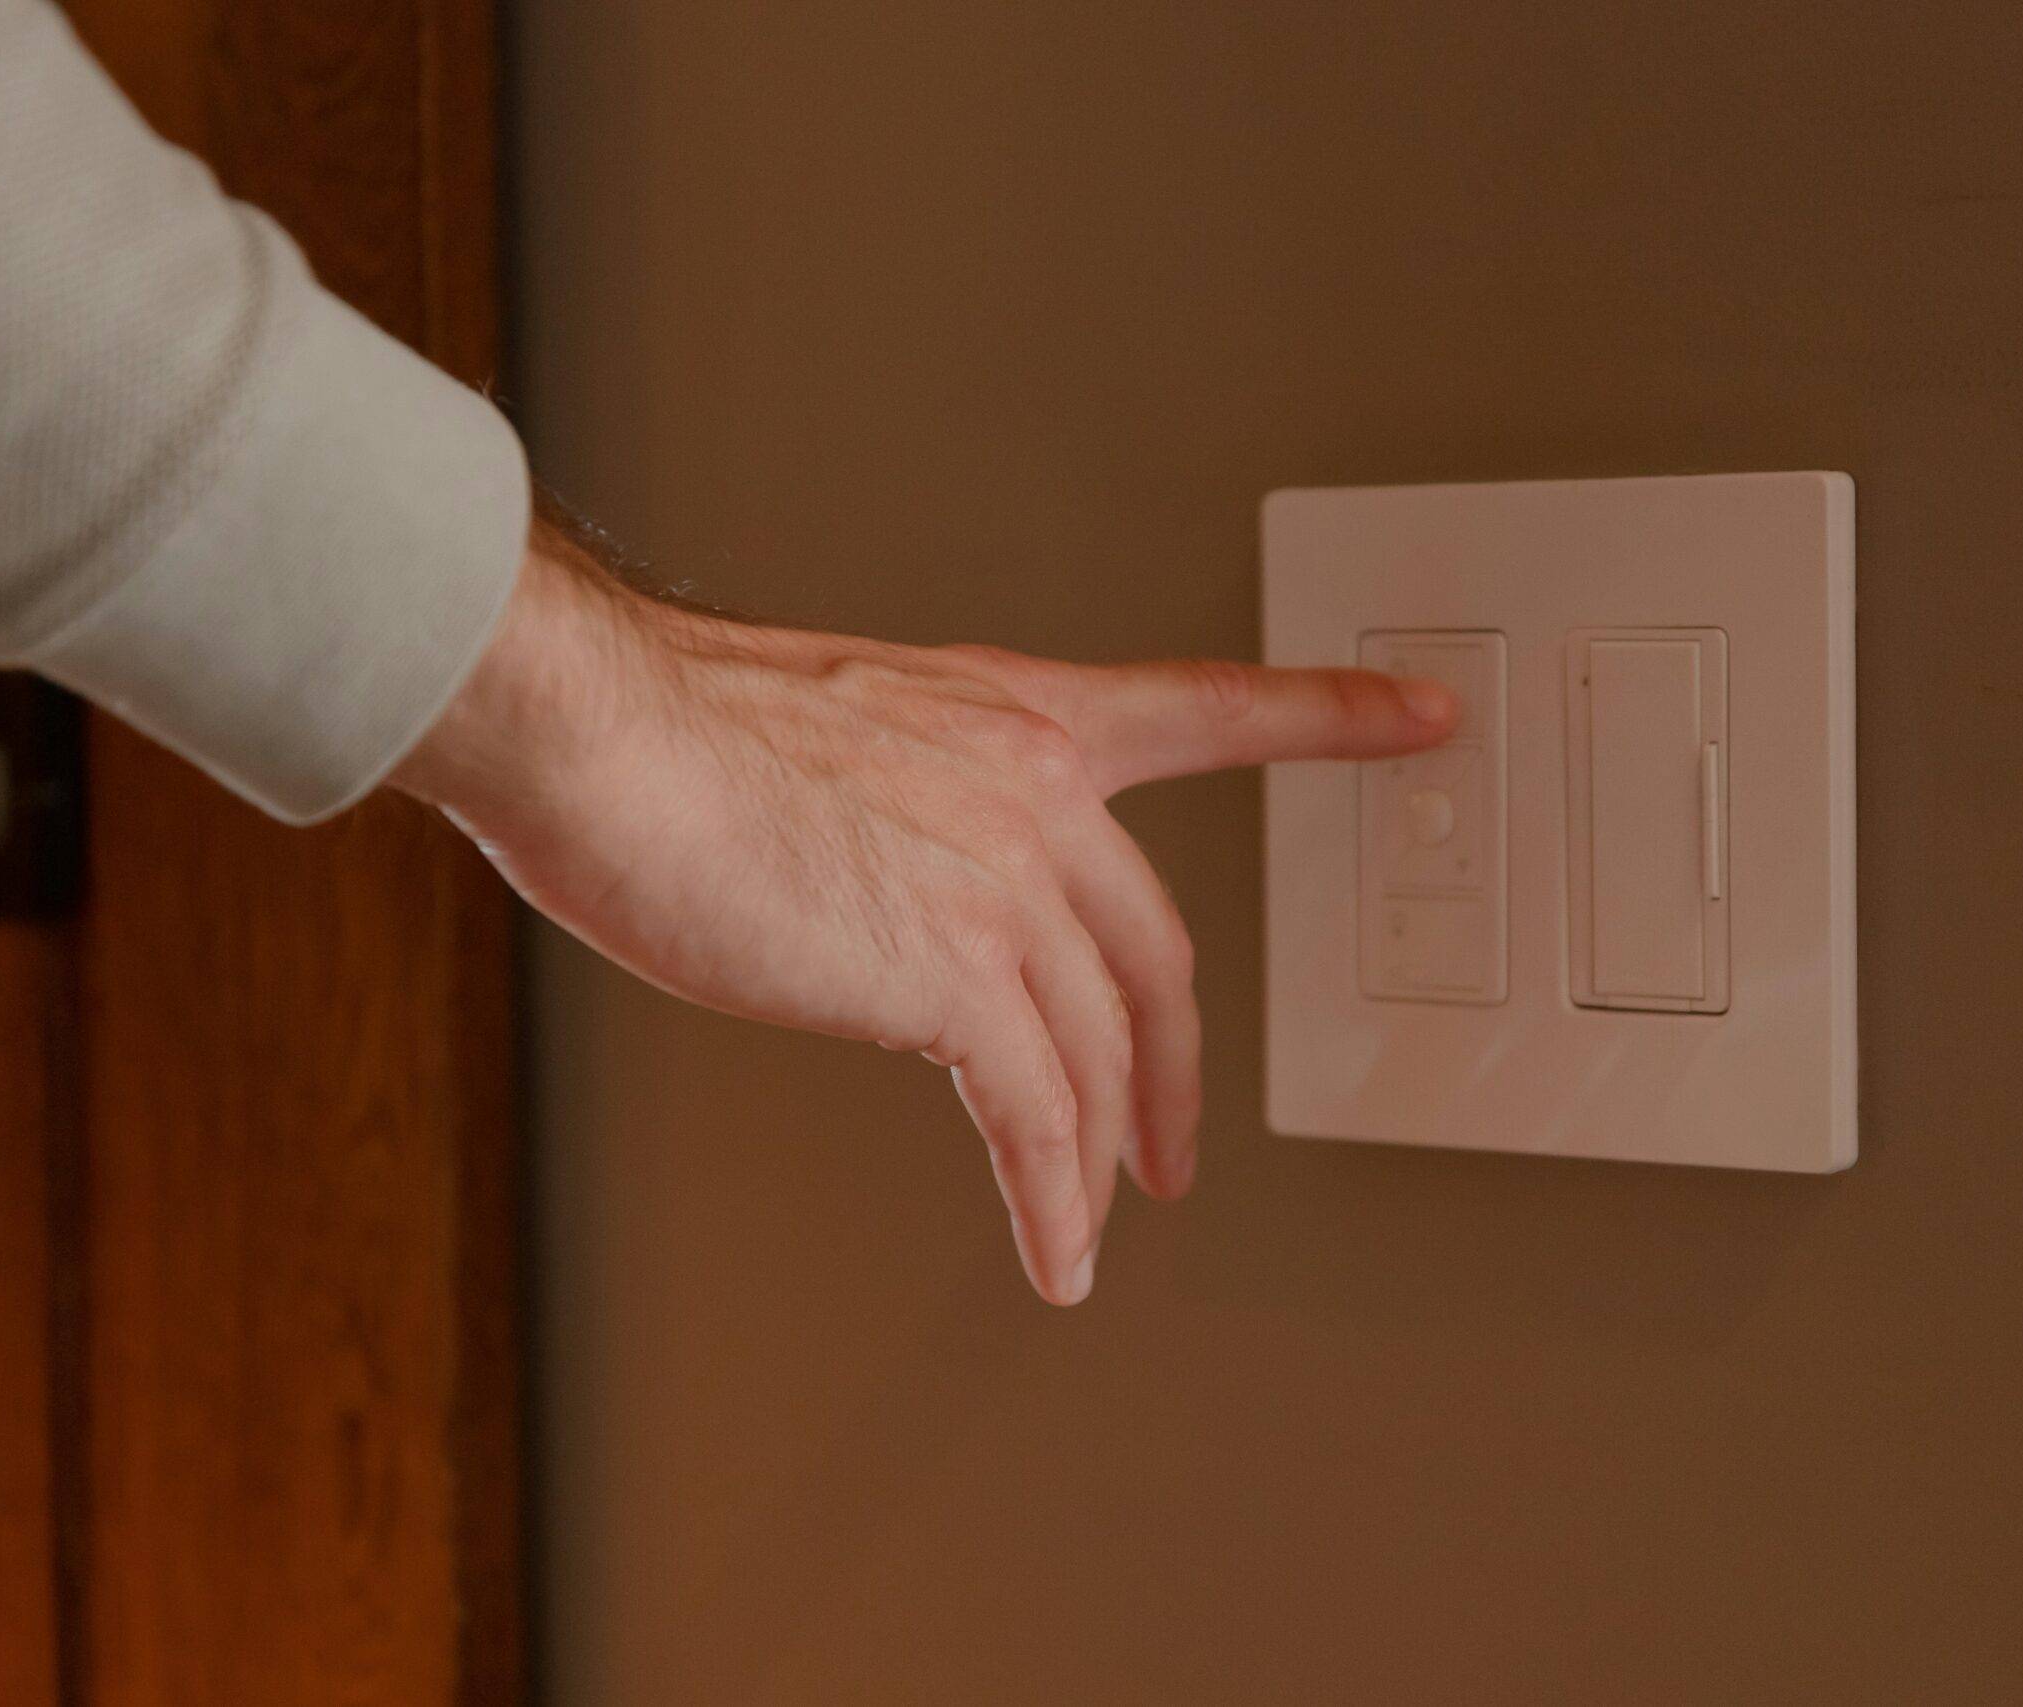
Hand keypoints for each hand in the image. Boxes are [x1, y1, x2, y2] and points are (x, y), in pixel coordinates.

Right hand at [392, 513, 1458, 1304]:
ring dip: (1107, 1151)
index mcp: (1012, 712)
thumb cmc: (667, 728)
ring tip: (1096, 1220)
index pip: (1205, 706)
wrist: (600, 732)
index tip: (1422, 712)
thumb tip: (890, 881)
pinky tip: (1055, 1253)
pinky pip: (1034, 1116)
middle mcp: (1033, 789)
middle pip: (1158, 951)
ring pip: (1100, 1048)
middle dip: (1178, 1064)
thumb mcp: (829, 729)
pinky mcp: (950, 975)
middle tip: (1177, 1137)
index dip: (1328, 716)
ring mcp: (1002, 880)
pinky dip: (1052, 1200)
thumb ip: (904, 799)